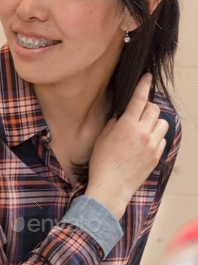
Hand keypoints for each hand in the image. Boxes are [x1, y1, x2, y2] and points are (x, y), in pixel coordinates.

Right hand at [86, 73, 167, 219]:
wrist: (111, 187)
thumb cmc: (102, 163)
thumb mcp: (102, 138)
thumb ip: (114, 123)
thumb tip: (122, 116)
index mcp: (127, 126)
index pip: (139, 99)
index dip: (143, 85)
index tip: (147, 77)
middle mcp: (143, 133)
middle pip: (153, 108)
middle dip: (147, 107)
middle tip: (138, 112)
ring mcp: (152, 145)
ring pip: (161, 123)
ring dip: (153, 122)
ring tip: (143, 129)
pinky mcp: (156, 156)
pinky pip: (162, 139)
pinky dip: (155, 137)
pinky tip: (144, 144)